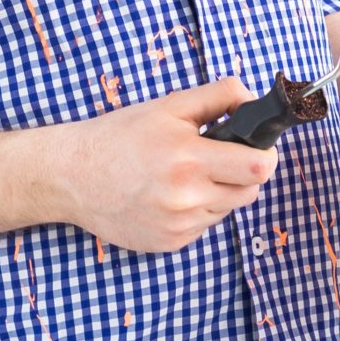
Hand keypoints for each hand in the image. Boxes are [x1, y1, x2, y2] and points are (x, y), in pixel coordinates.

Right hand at [43, 78, 278, 253]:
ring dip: (219, 192)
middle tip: (219, 158)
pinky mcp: (170, 244)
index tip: (258, 147)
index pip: (259, 168)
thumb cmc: (121, 136)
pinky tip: (171, 195)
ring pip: (227, 209)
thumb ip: (219, 97)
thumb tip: (254, 99)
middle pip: (249, 192)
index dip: (266, 155)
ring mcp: (178, 226)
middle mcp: (186, 199)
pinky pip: (204, 226)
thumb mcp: (170, 105)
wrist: (74, 176)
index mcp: (189, 160)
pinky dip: (198, 210)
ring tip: (187, 175)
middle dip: (244, 173)